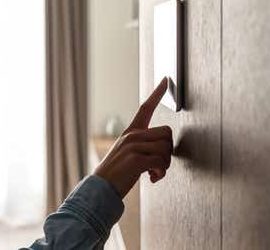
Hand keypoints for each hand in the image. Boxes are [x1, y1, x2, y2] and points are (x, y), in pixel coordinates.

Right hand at [94, 77, 172, 198]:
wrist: (100, 189)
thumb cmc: (116, 174)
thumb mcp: (127, 153)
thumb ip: (142, 145)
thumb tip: (163, 148)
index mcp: (130, 132)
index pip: (145, 107)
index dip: (157, 93)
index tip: (166, 79)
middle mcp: (132, 135)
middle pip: (167, 133)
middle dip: (168, 151)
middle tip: (158, 165)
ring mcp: (133, 146)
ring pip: (166, 148)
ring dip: (165, 165)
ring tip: (153, 173)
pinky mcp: (136, 159)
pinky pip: (162, 162)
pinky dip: (160, 173)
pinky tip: (152, 178)